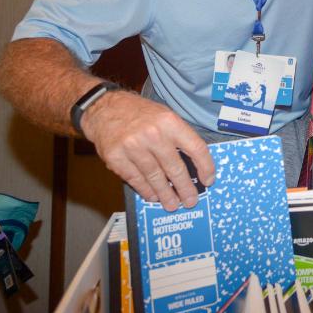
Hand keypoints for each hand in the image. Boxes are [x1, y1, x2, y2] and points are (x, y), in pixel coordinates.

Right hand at [81, 90, 214, 210]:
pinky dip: (146, 190)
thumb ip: (179, 136)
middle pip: (175, 168)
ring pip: (155, 177)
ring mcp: (133, 147)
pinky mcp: (116, 158)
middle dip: (185, 188)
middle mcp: (153, 134)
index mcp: (170, 122)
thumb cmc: (139, 113)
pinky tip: (153, 196)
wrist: (104, 108)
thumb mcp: (164, 116)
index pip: (196, 148)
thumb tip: (195, 163)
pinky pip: (136, 179)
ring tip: (172, 204)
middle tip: (191, 200)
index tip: (209, 180)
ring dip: (166, 194)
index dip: (205, 167)